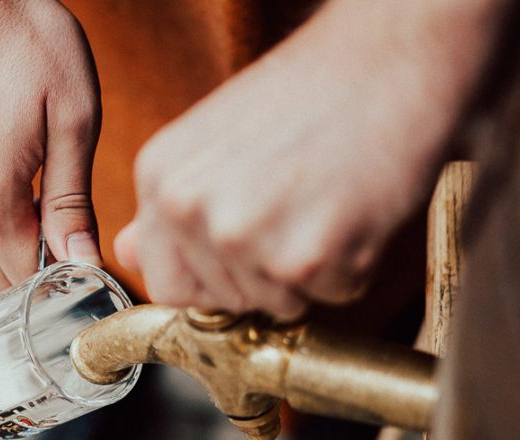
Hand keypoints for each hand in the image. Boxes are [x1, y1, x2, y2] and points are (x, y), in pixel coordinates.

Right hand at [0, 0, 102, 291]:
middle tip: (70, 253)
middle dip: (33, 280)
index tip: (89, 277)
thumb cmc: (30, 43)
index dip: (62, 287)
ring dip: (0, 258)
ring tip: (36, 227)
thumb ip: (73, 202)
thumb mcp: (73, 120)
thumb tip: (82, 264)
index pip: (27, 280)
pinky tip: (1, 205)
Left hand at [114, 0, 502, 317]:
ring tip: (327, 201)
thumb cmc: (314, 92)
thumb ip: (171, 206)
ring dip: (313, 270)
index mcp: (160, 177)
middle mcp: (190, 209)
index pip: (166, 284)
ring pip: (280, 304)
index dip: (213, 281)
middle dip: (267, 274)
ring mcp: (244, 236)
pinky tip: (356, 208)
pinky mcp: (305, 257)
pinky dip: (355, 265)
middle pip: (225, 302)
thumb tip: (126, 251)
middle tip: (301, 205)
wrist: (392, 56)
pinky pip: (333, 295)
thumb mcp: (218, 139)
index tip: (245, 253)